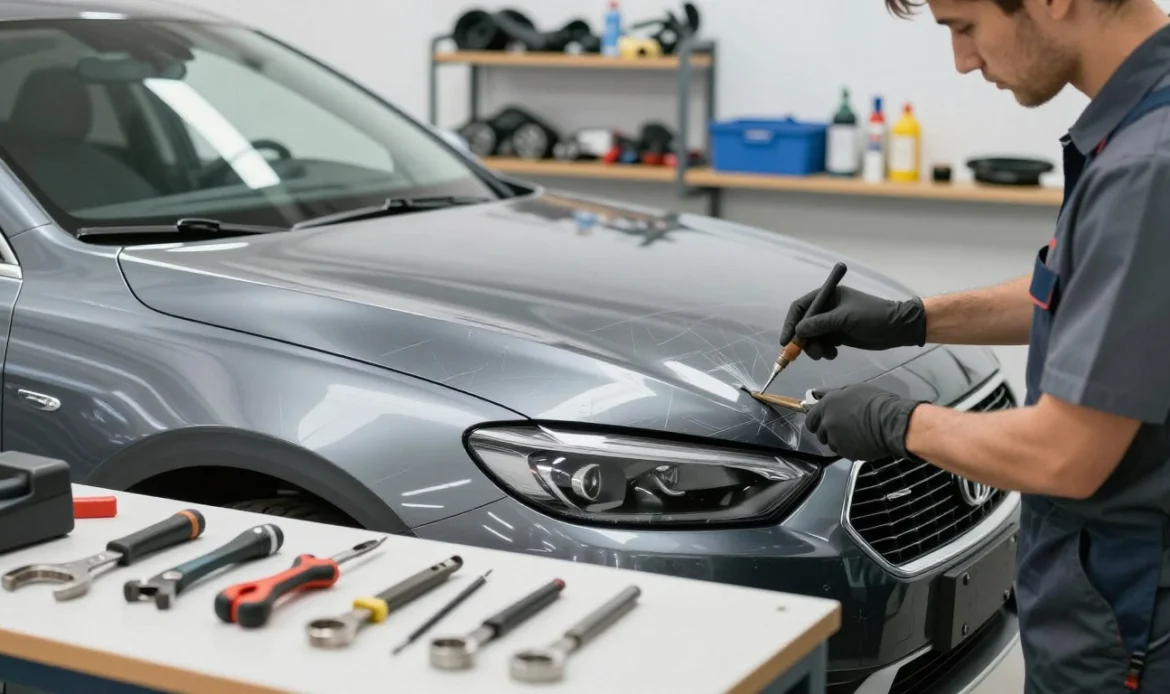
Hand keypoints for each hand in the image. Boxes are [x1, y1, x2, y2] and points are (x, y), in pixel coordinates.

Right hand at [778, 287, 927, 359]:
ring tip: (825, 354)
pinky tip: (834, 353)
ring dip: (815, 348)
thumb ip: (819, 324)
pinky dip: (824, 351)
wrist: (897, 329)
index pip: (800, 307)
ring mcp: (832, 322)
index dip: (791, 323)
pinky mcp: (839, 335)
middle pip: (804, 324)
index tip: (786, 340)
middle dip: (804, 340)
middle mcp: (827, 308)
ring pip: (812, 337)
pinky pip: (823, 344)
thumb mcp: (844, 318)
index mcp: (827, 296)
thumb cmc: (872, 316)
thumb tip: (798, 331)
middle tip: (808, 352)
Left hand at [804, 384, 924, 460]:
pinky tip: (861, 441)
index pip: (810, 419)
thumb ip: (831, 394)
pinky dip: (850, 448)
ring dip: (839, 440)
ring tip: (855, 434)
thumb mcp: (852, 390)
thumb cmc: (876, 402)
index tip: (824, 421)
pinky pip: (844, 451)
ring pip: (831, 443)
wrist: (891, 421)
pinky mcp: (847, 453)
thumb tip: (816, 394)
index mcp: (826, 406)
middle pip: (820, 433)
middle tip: (842, 427)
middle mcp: (827, 423)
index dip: (817, 421)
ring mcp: (836, 439)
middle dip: (827, 431)